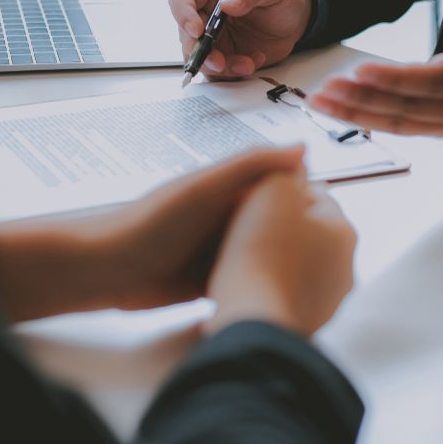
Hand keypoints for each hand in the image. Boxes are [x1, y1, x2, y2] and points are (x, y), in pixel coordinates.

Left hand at [0, 146, 305, 321]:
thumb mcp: (206, 187)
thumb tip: (302, 148)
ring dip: (282, 262)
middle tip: (334, 251)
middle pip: (276, 222)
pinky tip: (284, 295)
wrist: (108, 271)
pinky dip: (262, 284)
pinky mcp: (210, 278)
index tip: (334, 210)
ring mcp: (218, 248)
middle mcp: (226, 215)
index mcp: (229, 187)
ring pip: (263, 253)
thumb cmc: (151, 224)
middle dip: (299, 234)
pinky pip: (245, 278)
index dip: (306, 195)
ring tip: (318, 276)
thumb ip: (251, 165)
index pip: (279, 184)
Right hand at [169, 0, 311, 79]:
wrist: (296, 15)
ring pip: (201, 58)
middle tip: (218, 62)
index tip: (197, 30)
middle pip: (187, 35)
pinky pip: (219, 72)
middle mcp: (205, 13)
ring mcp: (214, 37)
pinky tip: (254, 62)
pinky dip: (234, 73)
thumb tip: (228, 4)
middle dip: (200, 52)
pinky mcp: (225, 56)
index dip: (183, 14)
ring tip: (247, 64)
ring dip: (220, 67)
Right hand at [205, 170, 356, 336]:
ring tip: (240, 255)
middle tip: (245, 223)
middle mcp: (345, 267)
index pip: (315, 194)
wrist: (251, 318)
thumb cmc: (261, 255)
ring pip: (297, 263)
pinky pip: (285, 293)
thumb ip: (285, 167)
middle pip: (308, 231)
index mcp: (344, 231)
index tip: (256, 194)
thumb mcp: (272, 189)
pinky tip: (245, 284)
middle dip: (280, 224)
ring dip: (274, 257)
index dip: (281, 189)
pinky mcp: (306, 323)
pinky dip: (269, 286)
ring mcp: (328, 300)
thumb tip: (295, 160)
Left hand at [309, 0, 442, 134]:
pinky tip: (335, 110)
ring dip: (355, 113)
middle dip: (365, 98)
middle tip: (328, 86)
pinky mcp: (434, 130)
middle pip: (409, 106)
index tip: (363, 70)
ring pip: (397, 122)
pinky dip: (363, 121)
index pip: (437, 80)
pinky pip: (396, 128)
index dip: (399, 79)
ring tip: (319, 100)